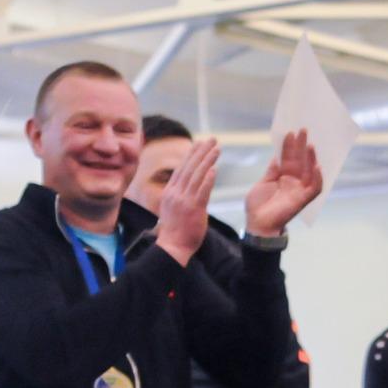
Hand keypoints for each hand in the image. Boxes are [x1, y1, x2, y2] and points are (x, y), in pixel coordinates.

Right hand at [156, 136, 219, 264]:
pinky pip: (202, 191)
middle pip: (189, 167)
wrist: (172, 247)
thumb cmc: (175, 231)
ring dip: (207, 160)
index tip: (198, 143)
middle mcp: (175, 193)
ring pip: (196, 176)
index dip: (190, 155)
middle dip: (200, 151)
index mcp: (170, 192)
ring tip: (216, 148)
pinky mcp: (194, 209)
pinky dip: (208, 179)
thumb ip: (181, 197)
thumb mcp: (173, 209)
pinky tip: (214, 169)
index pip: (181, 169)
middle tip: (211, 139)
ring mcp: (184, 200)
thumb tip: (190, 189)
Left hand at [245, 129, 323, 236]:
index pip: (288, 159)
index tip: (289, 133)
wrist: (257, 223)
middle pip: (299, 161)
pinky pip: (315, 188)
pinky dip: (317, 178)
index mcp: (282, 178)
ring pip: (309, 172)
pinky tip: (317, 166)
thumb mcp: (263, 182)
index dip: (289, 146)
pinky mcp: (302, 200)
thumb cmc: (257, 206)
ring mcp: (298, 190)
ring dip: (310, 158)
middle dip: (301, 146)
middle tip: (303, 130)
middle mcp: (293, 182)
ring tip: (309, 144)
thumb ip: (272, 170)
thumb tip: (278, 156)